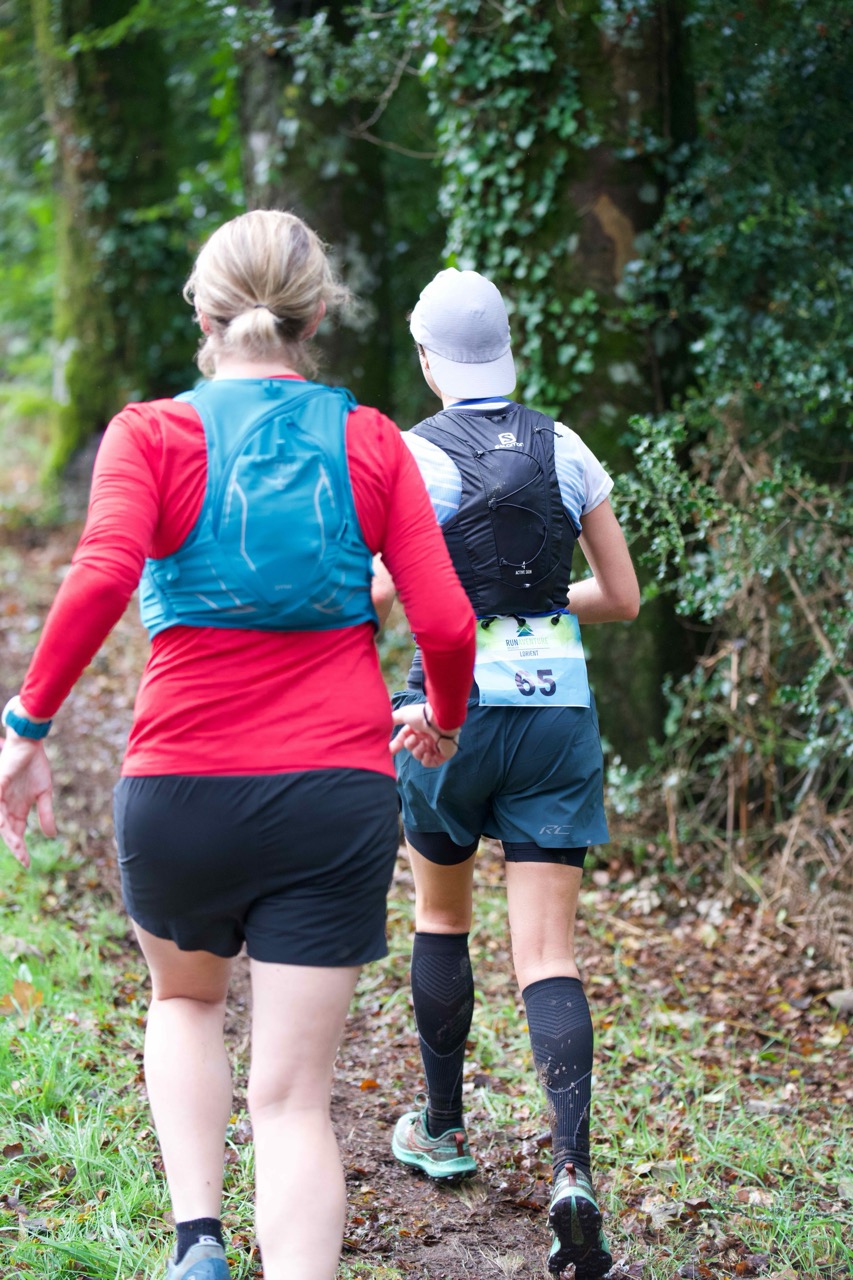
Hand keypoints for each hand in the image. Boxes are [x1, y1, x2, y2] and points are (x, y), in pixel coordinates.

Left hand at [0, 734, 55, 868]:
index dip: (20, 850)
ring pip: (1, 822)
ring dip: (8, 835)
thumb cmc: (35, 767)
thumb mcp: (44, 794)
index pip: (15, 835)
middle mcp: (6, 807)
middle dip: (15, 847)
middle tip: (24, 859)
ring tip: (17, 847)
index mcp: (17, 810)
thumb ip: (46, 814)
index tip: (28, 864)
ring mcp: (0, 798)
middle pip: (7, 832)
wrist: (30, 745)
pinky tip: (4, 826)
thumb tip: (51, 835)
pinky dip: (0, 818)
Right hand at [390, 702, 460, 767]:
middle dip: (410, 744)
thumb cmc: (423, 716)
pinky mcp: (443, 754)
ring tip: (424, 744)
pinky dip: (427, 760)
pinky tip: (428, 753)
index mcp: (418, 728)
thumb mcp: (404, 714)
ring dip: (418, 751)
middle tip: (415, 738)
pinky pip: (431, 763)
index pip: (405, 739)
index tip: (390, 751)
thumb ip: (393, 719)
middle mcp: (426, 736)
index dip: (397, 744)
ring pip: (419, 756)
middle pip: (411, 748)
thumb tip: (384, 722)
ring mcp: (435, 746)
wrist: (441, 720)